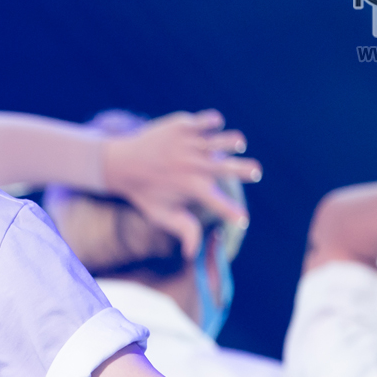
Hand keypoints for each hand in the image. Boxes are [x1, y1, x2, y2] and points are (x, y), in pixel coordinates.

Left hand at [101, 110, 261, 256]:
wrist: (121, 163)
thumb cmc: (145, 193)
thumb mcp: (162, 214)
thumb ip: (183, 230)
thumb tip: (193, 256)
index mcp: (192, 189)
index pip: (218, 204)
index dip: (232, 213)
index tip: (242, 220)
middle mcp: (194, 166)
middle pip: (229, 168)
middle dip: (246, 170)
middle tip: (256, 172)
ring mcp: (190, 144)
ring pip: (222, 139)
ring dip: (232, 142)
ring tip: (238, 144)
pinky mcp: (184, 126)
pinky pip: (206, 120)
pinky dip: (213, 122)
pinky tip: (215, 124)